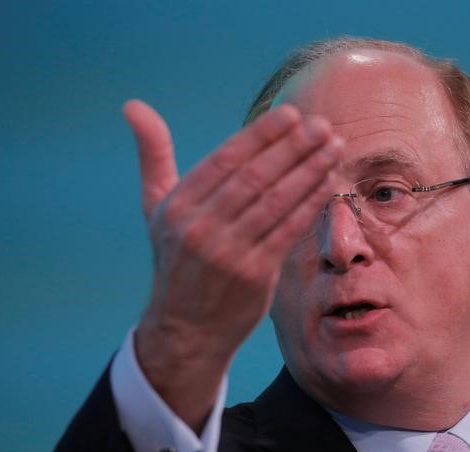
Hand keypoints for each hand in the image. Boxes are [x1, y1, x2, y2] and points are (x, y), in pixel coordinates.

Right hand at [122, 100, 342, 429]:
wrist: (186, 328)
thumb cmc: (176, 259)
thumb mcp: (157, 208)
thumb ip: (153, 156)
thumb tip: (133, 106)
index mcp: (178, 206)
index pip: (225, 160)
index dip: (260, 135)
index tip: (290, 114)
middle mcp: (200, 228)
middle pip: (255, 177)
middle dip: (293, 148)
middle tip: (323, 124)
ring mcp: (228, 253)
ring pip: (277, 202)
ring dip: (310, 171)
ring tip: (335, 146)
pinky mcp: (255, 274)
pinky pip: (289, 230)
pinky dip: (311, 204)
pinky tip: (329, 182)